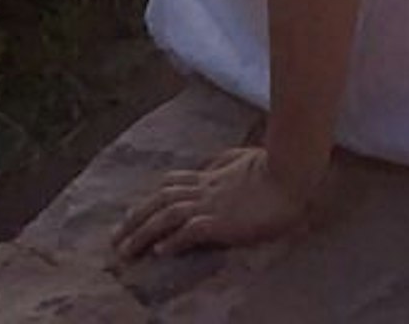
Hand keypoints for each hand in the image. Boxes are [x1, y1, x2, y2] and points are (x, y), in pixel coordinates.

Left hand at [113, 143, 321, 260]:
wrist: (292, 173)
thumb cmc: (275, 164)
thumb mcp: (243, 156)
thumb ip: (224, 161)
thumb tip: (209, 165)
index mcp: (210, 175)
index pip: (171, 185)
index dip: (149, 199)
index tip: (134, 214)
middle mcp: (205, 188)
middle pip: (159, 200)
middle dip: (134, 219)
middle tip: (115, 238)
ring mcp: (211, 204)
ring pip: (166, 216)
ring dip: (143, 233)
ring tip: (126, 251)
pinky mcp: (221, 221)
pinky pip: (190, 231)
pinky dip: (173, 240)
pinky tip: (160, 252)